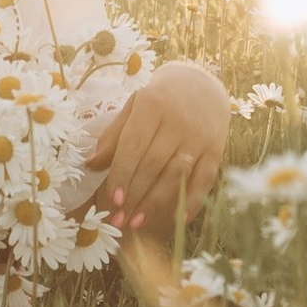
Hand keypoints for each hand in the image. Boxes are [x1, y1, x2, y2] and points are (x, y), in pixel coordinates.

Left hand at [82, 61, 230, 238]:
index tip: (112, 200)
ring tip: (137, 222)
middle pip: (154, 164)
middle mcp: (178, 121)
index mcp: (152, 105)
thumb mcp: (134, 106)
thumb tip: (90, 165)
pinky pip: (204, 180)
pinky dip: (192, 202)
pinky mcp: (216, 150)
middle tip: (119, 220)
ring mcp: (199, 137)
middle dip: (135, 195)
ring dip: (156, 203)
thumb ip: (113, 135)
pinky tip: (177, 220)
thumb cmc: (159, 98)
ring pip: (176, 176)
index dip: (122, 174)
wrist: (202, 83)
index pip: (134, 145)